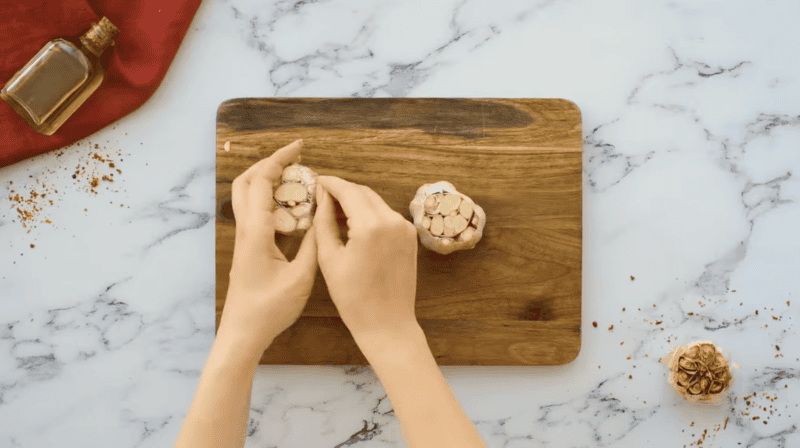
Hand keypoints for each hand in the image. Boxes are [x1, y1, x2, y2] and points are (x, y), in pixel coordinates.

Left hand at [220, 139, 317, 352]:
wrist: (243, 333)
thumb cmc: (270, 309)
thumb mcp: (302, 277)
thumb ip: (313, 244)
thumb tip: (323, 215)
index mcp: (256, 232)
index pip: (262, 182)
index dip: (279, 159)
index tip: (299, 148)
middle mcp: (245, 230)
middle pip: (246, 182)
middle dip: (270, 163)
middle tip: (295, 158)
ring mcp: (244, 239)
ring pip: (246, 197)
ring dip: (268, 180)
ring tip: (295, 178)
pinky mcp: (247, 249)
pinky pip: (254, 213)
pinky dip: (270, 200)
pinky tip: (292, 208)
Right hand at [314, 176, 419, 341]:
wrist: (387, 323)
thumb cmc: (353, 297)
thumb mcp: (329, 258)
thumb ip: (325, 221)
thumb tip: (323, 196)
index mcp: (371, 226)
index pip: (348, 190)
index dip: (330, 183)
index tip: (316, 180)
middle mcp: (393, 221)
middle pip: (363, 192)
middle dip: (343, 191)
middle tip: (322, 196)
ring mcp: (405, 228)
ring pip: (376, 202)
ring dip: (356, 202)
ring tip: (334, 212)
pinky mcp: (410, 237)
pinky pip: (386, 215)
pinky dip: (369, 214)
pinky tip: (353, 225)